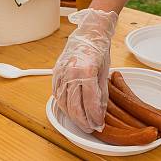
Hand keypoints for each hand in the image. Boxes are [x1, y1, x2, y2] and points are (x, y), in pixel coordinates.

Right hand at [52, 9, 117, 131]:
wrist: (89, 32)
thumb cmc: (99, 49)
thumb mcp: (105, 73)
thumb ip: (101, 95)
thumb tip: (99, 113)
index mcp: (87, 72)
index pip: (90, 103)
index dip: (94, 118)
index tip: (98, 125)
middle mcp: (72, 73)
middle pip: (75, 107)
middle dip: (83, 121)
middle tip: (90, 128)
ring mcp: (62, 72)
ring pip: (64, 102)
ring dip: (72, 115)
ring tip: (81, 121)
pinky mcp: (56, 71)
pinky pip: (57, 93)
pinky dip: (63, 104)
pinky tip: (70, 109)